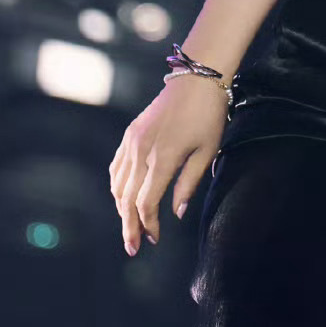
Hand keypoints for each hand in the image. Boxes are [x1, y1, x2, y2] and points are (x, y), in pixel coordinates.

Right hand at [109, 73, 228, 255]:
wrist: (196, 79)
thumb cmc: (208, 115)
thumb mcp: (207, 151)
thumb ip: (189, 184)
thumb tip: (176, 213)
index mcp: (163, 158)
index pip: (146, 202)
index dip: (148, 224)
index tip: (155, 239)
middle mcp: (142, 151)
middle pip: (126, 199)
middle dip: (129, 226)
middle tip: (133, 247)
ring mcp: (132, 141)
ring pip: (118, 184)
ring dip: (122, 208)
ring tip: (130, 226)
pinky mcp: (130, 134)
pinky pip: (116, 166)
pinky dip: (117, 186)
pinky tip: (123, 197)